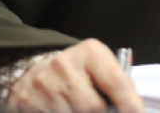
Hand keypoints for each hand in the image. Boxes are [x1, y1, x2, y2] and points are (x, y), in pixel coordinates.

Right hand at [7, 39, 143, 112]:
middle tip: (100, 109)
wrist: (36, 70)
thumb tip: (133, 109)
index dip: (129, 104)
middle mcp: (65, 65)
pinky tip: (63, 109)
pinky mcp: (27, 101)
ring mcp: (44, 83)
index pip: (116, 82)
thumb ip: (116, 85)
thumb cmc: (78, 72)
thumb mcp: (99, 67)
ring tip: (78, 106)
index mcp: (90, 52)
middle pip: (92, 107)